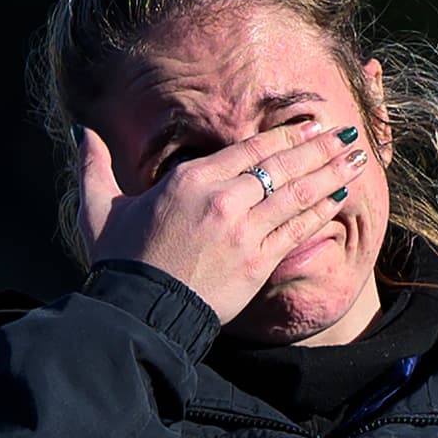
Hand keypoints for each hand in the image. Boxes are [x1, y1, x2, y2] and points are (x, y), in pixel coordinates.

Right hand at [77, 120, 368, 323]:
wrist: (140, 312)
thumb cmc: (119, 262)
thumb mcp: (99, 210)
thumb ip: (93, 167)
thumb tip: (81, 133)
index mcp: (189, 180)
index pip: (250, 149)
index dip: (286, 135)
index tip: (309, 125)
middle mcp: (223, 198)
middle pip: (282, 164)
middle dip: (320, 146)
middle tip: (347, 134)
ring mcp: (244, 229)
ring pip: (298, 193)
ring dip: (331, 172)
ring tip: (356, 158)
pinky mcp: (258, 260)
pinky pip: (298, 229)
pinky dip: (322, 210)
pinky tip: (340, 197)